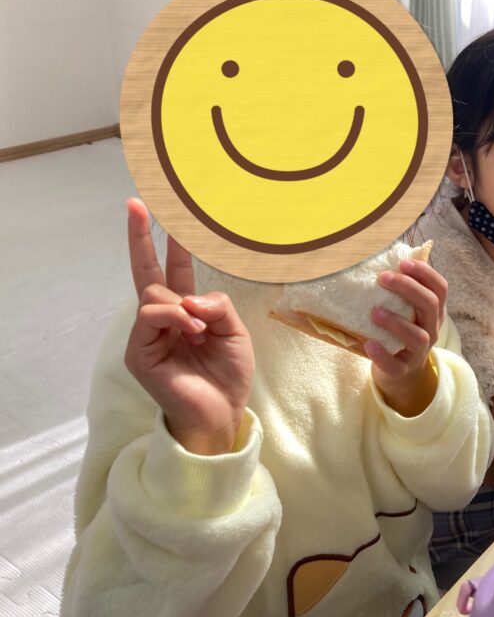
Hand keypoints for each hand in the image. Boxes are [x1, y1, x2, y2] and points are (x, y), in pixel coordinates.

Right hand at [123, 198, 253, 454]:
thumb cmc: (228, 375)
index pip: (174, 269)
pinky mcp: (139, 352)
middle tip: (135, 203)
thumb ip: (216, 305)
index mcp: (187, 311)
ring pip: (155, 295)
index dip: (171, 241)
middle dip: (141, 237)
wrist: (221, 413)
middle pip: (147, 271)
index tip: (165, 209)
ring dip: (181, 306)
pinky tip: (191, 331)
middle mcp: (163, 319)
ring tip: (199, 330)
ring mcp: (147, 335)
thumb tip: (188, 297)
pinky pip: (151, 315)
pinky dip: (174, 318)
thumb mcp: (234, 331)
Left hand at [366, 258, 447, 415]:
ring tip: (374, 312)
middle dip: (408, 288)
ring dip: (396, 321)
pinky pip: (395, 364)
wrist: (400, 374)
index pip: (440, 289)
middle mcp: (432, 330)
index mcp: (434, 313)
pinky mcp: (402, 370)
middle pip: (430, 305)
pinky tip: (369, 343)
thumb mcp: (408, 312)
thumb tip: (382, 259)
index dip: (426, 273)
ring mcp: (419, 352)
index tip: (404, 263)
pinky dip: (382, 354)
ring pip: (417, 336)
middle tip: (383, 278)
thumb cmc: (400, 333)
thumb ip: (403, 293)